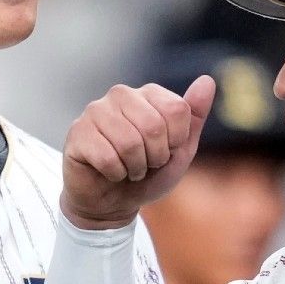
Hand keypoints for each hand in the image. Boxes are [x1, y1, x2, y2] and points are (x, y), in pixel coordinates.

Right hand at [61, 75, 215, 229]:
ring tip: (128, 169)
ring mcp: (96, 111)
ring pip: (129, 142)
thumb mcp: (179, 149)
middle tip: (145, 165)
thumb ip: (193, 116)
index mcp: (148, 94)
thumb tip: (207, 80)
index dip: (176, 142)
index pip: (177, 110)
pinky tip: (109, 172)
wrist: (113, 203)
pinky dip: (115, 174)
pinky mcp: (77, 132)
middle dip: (155, 157)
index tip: (165, 152)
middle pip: (154, 126)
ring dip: (135, 167)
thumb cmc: (147, 174)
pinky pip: (107, 157)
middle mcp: (121, 95)